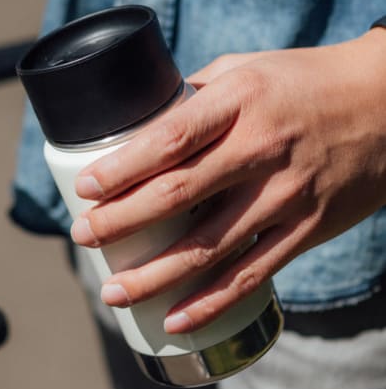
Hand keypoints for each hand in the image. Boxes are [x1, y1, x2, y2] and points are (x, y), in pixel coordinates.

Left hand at [70, 31, 385, 332]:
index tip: (83, 189)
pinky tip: (175, 320)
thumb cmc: (304, 81)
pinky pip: (252, 273)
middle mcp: (261, 149)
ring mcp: (286, 194)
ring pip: (208, 246)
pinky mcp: (307, 228)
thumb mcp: (246, 68)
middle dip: (120, 222)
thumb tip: (140, 121)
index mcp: (239, 101)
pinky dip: (210, 301)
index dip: (121, 169)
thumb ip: (194, 95)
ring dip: (153, 275)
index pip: (168, 139)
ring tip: (111, 291)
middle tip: (82, 238)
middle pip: (176, 195)